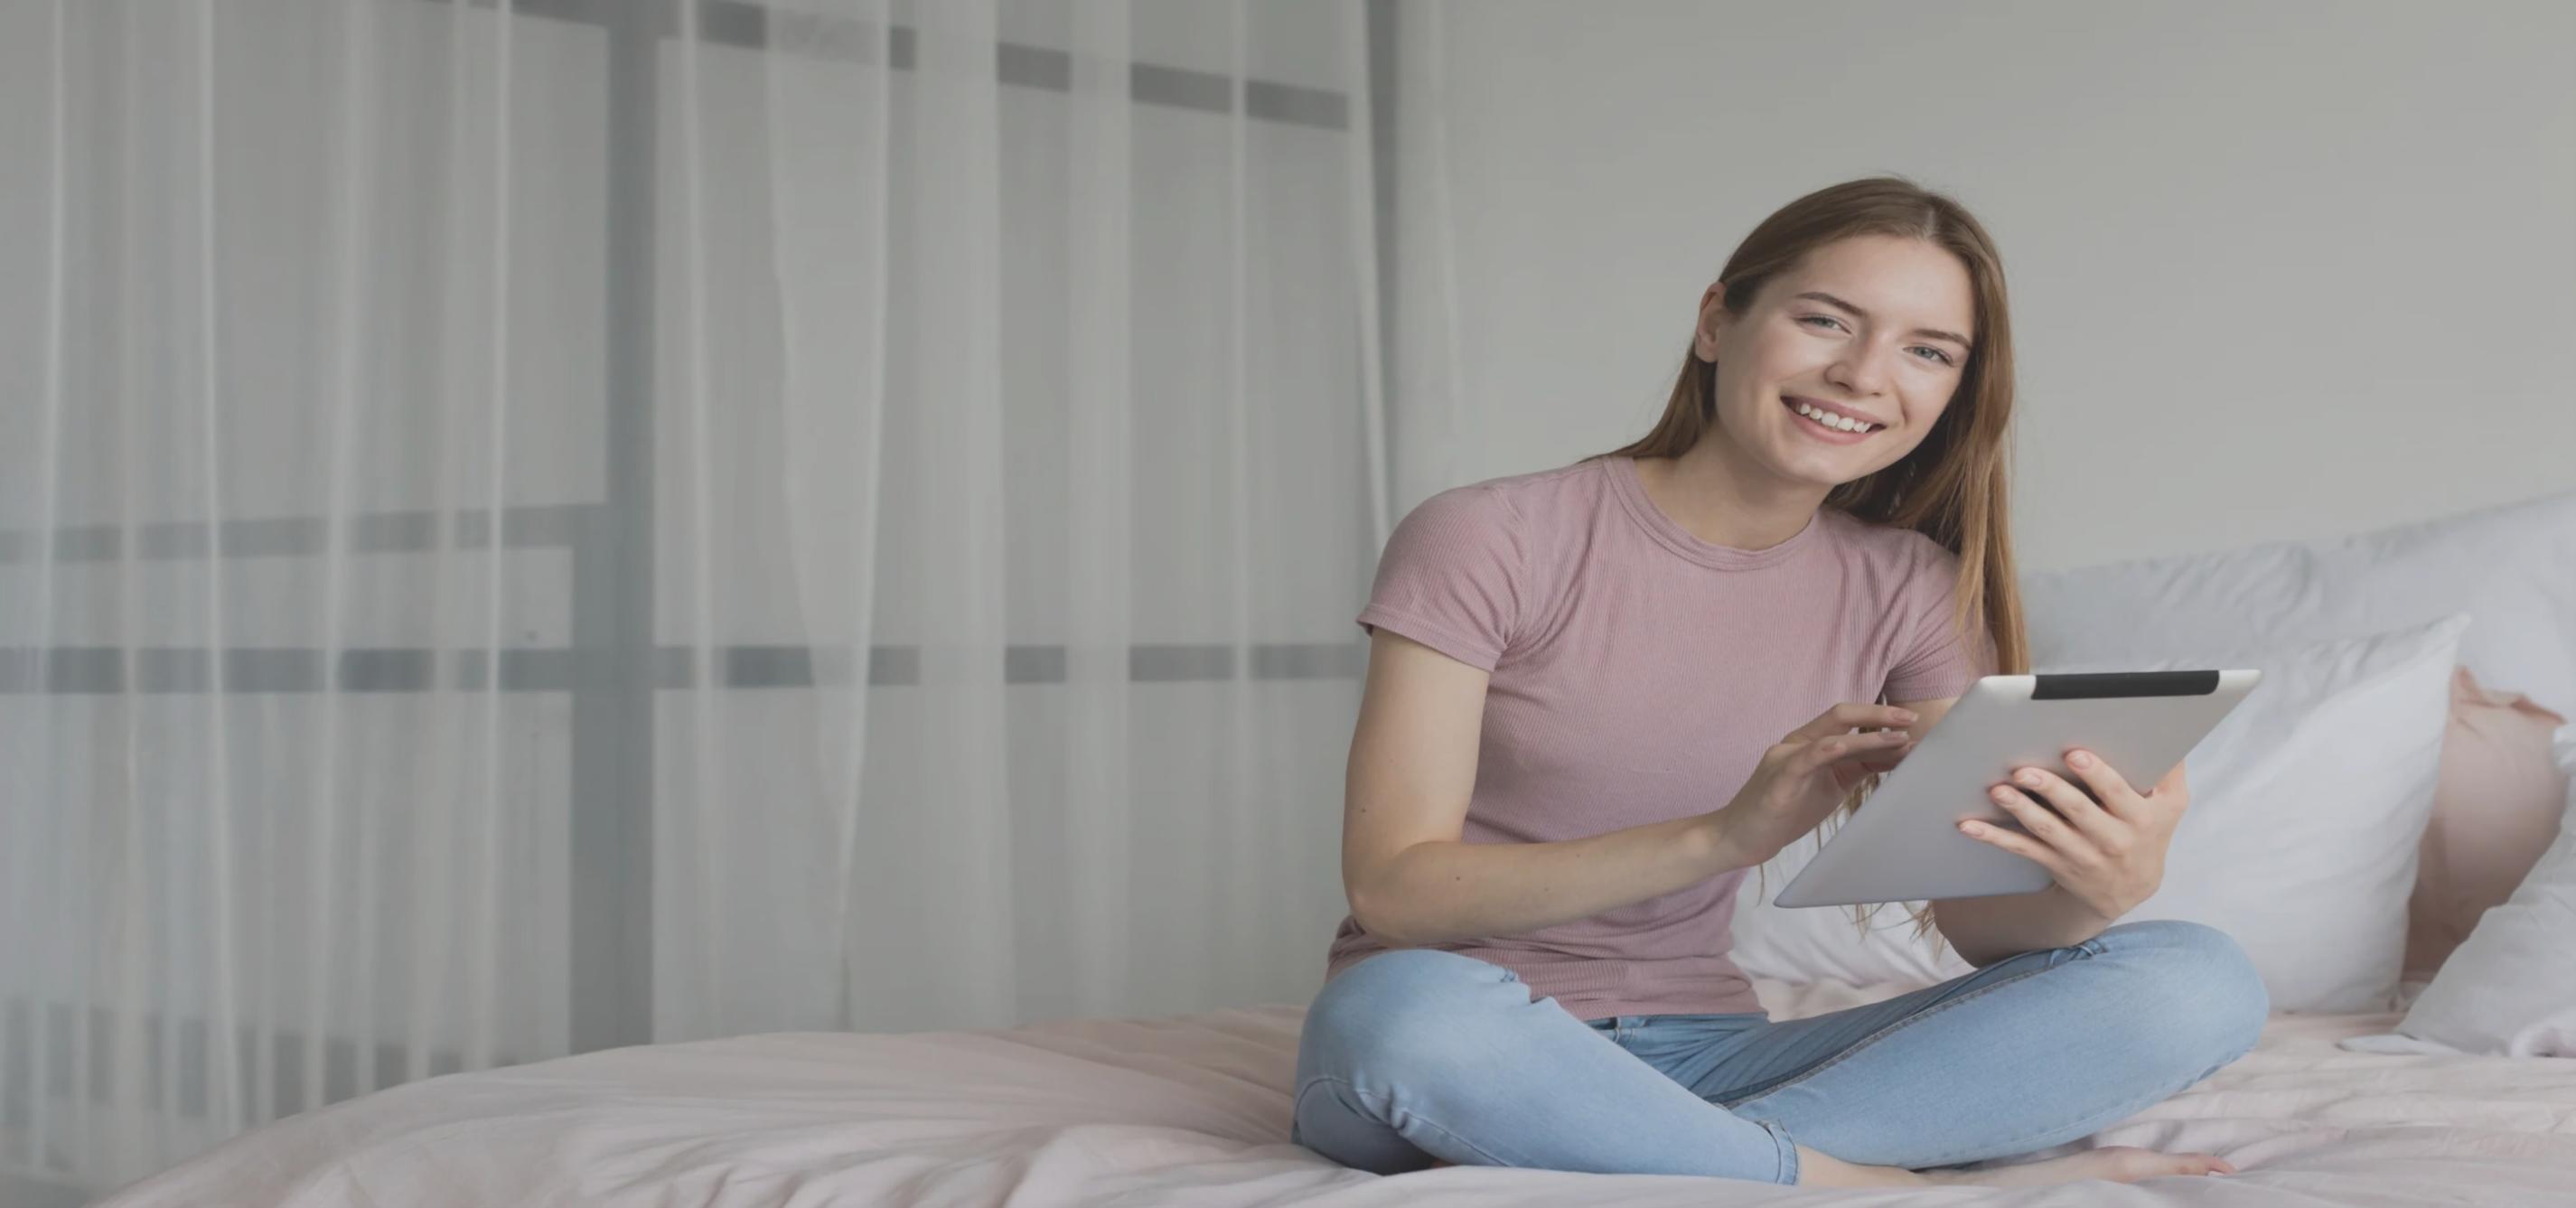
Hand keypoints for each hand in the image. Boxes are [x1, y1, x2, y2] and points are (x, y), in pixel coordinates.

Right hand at [1707, 703, 1918, 867]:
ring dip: (1867, 737)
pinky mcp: (1777, 781)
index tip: (1911, 721)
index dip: (1880, 719)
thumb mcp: (1830, 787)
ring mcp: (1784, 759)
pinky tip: (1845, 746)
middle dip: (1879, 716)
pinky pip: (1803, 760)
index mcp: (1808, 743)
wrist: (1739, 837)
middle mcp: (1796, 743)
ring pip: (1829, 737)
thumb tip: (1897, 756)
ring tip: (1898, 739)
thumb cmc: (1784, 812)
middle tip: (1911, 719)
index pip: (1847, 721)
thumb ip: (1856, 768)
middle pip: (1840, 716)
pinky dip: (1825, 750)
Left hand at [1957, 750, 2189, 921]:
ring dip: (2019, 809)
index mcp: (2139, 818)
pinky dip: (1993, 837)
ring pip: (2046, 830)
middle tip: (2023, 769)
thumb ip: (2171, 769)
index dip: (2096, 774)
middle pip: (2076, 810)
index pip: (2117, 793)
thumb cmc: (2149, 833)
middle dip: (2049, 789)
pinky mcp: (2055, 863)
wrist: (2130, 890)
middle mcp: (2111, 839)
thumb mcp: (2171, 805)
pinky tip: (1969, 825)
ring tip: (1998, 789)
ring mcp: (2080, 854)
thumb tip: (2171, 726)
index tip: (2073, 754)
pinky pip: (2022, 849)